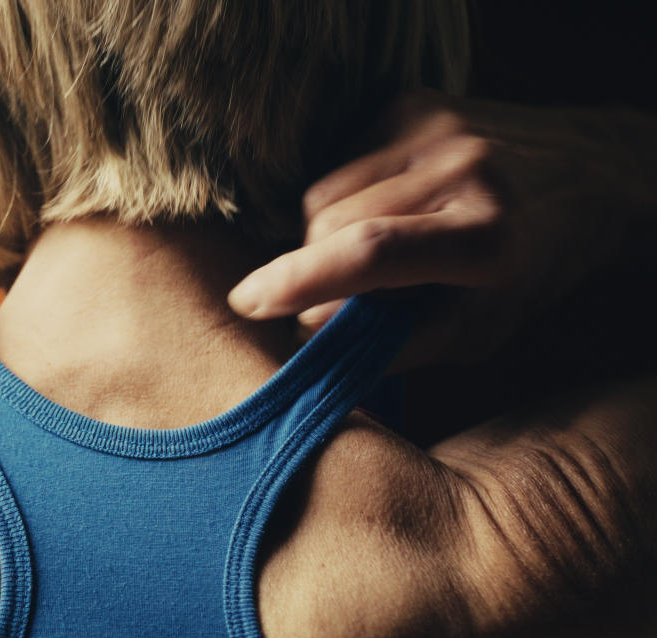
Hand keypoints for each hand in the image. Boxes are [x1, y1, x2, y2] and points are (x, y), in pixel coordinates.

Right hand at [227, 90, 656, 368]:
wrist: (580, 180)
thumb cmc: (521, 274)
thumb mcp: (474, 332)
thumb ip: (391, 343)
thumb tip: (304, 333)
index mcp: (488, 237)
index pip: (372, 253)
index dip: (299, 281)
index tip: (248, 303)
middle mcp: (464, 169)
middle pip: (332, 223)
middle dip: (316, 266)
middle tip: (344, 294)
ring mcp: (435, 127)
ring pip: (323, 192)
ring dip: (325, 232)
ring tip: (374, 247)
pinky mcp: (412, 103)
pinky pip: (336, 161)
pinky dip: (342, 196)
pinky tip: (383, 206)